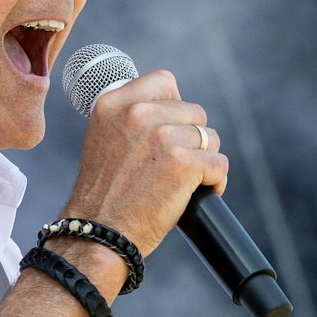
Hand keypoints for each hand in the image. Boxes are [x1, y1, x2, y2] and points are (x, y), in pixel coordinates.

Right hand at [63, 70, 227, 255]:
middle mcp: (137, 113)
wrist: (98, 234)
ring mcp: (161, 136)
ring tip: (186, 182)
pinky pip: (219, 164)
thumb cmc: (105, 195)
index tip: (169, 133)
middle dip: (191, 139)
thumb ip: (132, 119)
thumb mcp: (105, 140)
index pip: (164, 82)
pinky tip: (198, 194)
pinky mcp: (183, 162)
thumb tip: (172, 110)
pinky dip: (215, 182)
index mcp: (114, 103)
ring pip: (210, 137)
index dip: (174, 108)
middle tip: (176, 166)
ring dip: (204, 160)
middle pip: (193, 111)